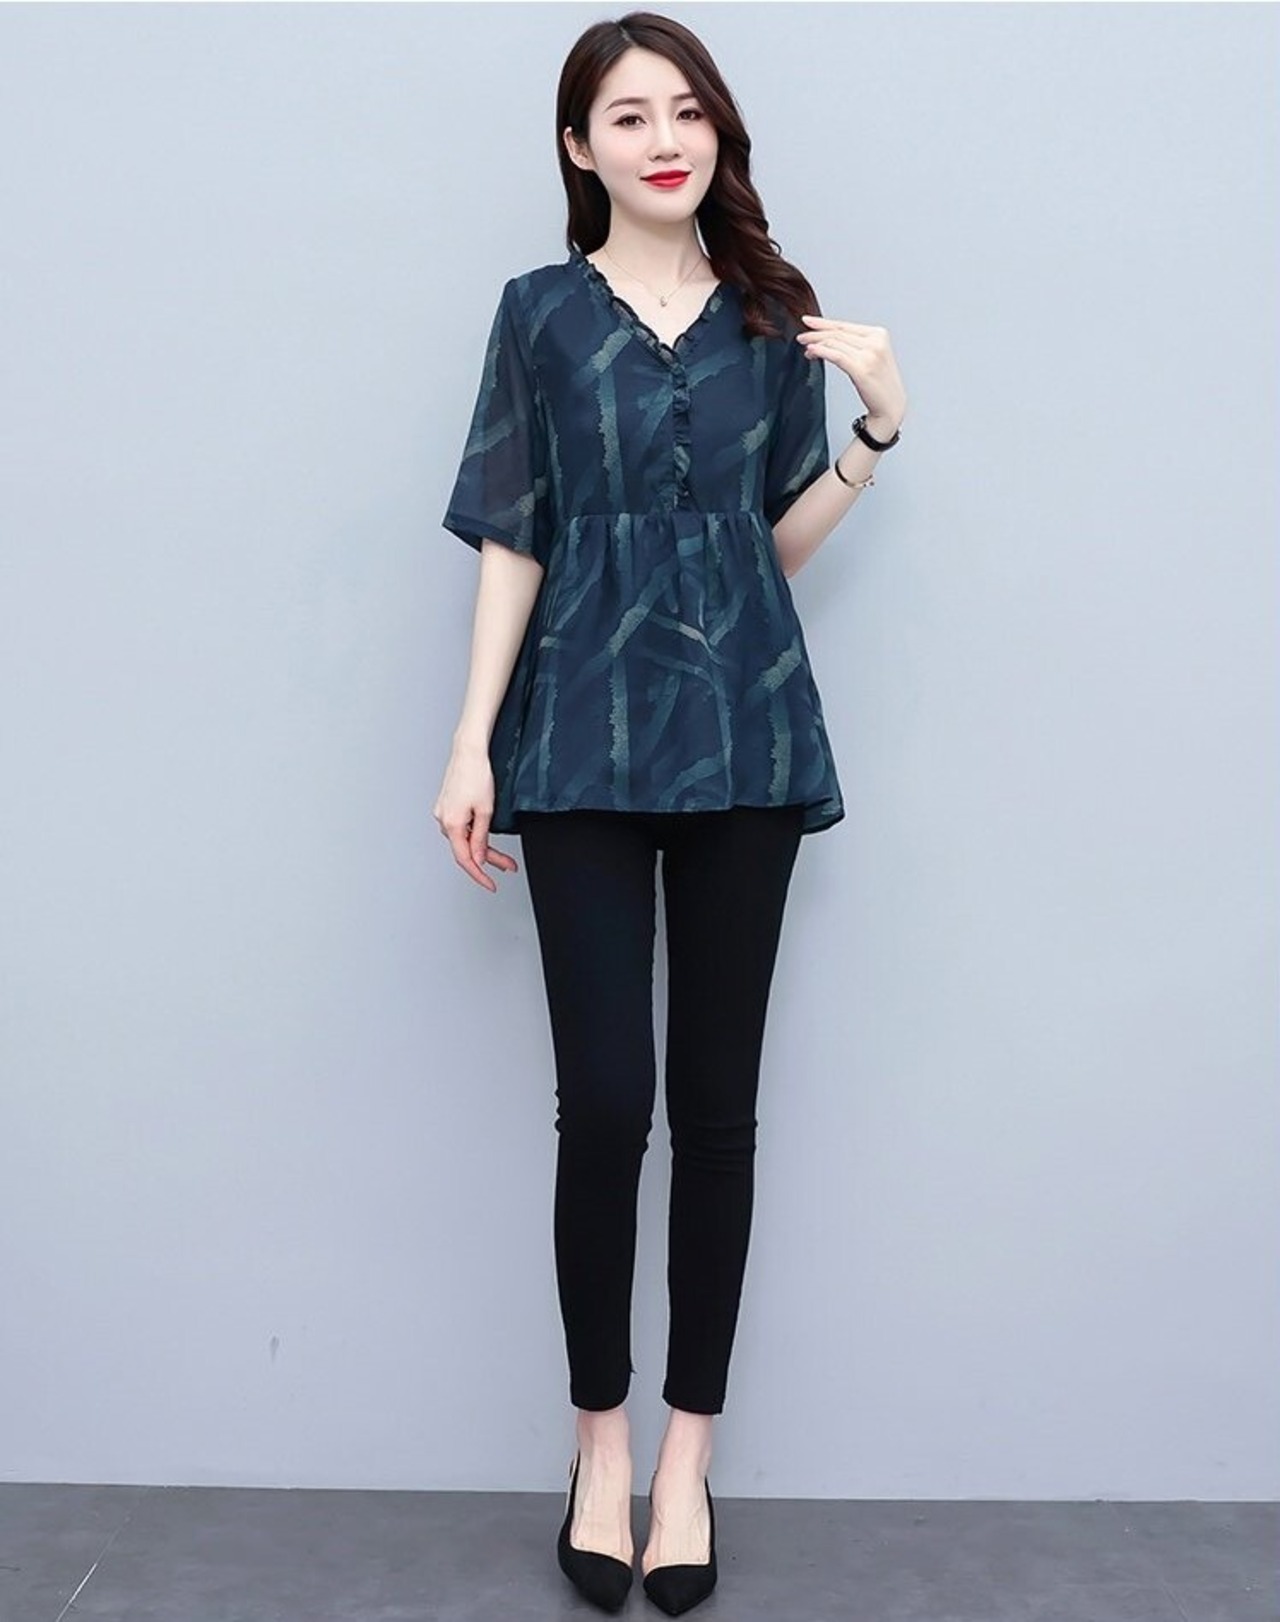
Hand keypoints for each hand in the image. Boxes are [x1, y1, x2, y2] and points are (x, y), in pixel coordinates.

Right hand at [432, 742, 518, 891]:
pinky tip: (485, 838)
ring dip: (483, 848)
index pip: (465, 859)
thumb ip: (481, 839)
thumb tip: (479, 858)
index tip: (491, 885)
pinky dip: (474, 836)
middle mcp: (443, 820)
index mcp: (451, 824)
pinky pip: (461, 828)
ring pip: (464, 839)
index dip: (479, 875)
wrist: (469, 751)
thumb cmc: (477, 775)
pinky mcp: (447, 806)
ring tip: (504, 856)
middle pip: (466, 850)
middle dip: (489, 861)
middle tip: (508, 867)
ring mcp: (444, 812)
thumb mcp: (485, 811)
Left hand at [796, 314, 906, 434]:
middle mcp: (875, 342)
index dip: (824, 323)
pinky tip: (812, 351)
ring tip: (805, 347)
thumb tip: (827, 339)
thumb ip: (854, 345)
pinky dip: (822, 352)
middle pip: (838, 333)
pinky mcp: (861, 369)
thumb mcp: (870, 357)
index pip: (845, 325)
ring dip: (816, 344)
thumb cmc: (879, 384)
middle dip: (816, 333)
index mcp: (878, 334)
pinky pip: (836, 356)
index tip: (808, 321)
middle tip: (802, 336)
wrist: (890, 407)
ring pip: (835, 343)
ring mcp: (869, 355)